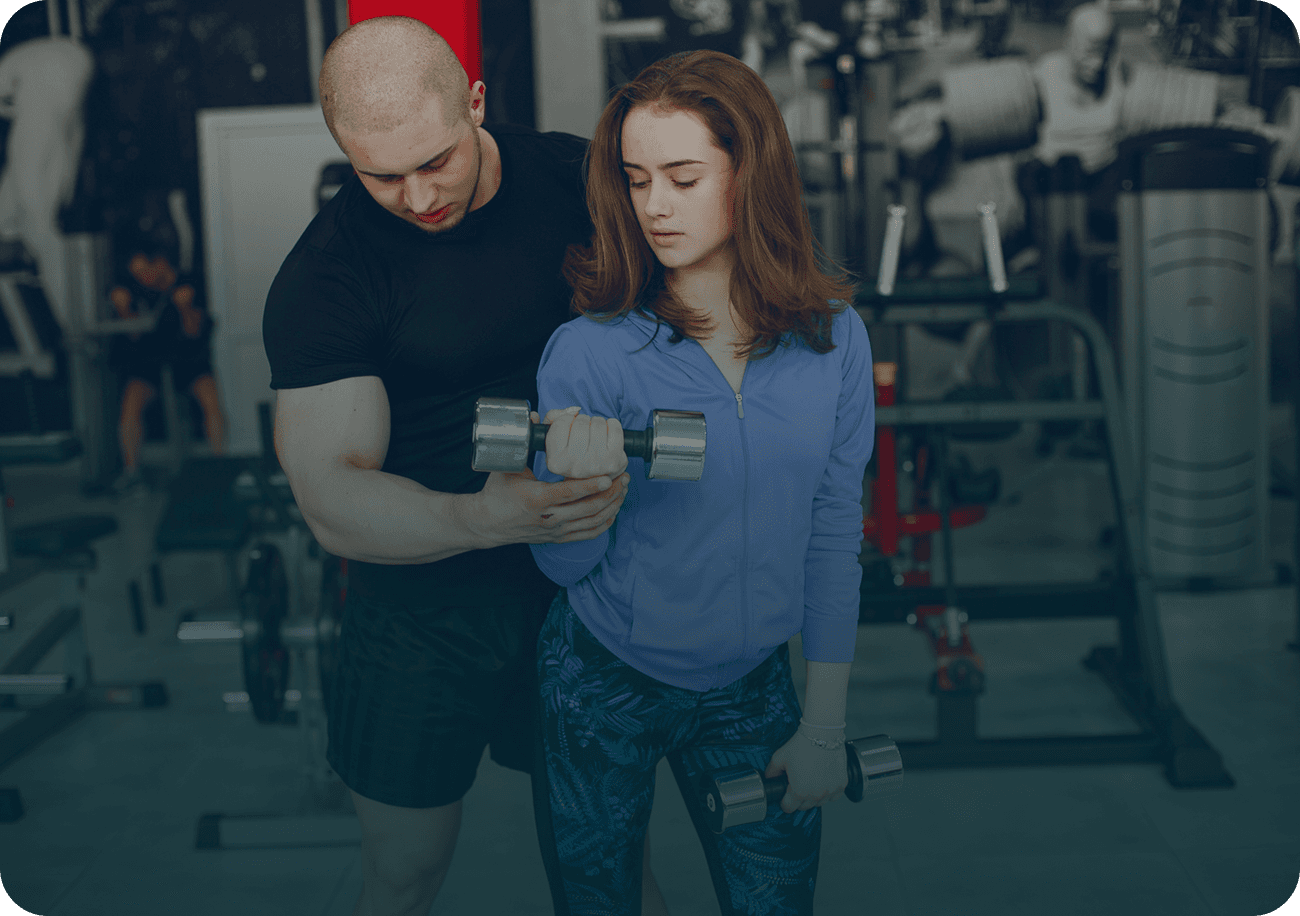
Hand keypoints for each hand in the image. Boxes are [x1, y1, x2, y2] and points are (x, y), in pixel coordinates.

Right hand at [467, 459, 630, 547]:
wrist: (486, 524)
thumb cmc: (496, 494)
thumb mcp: (507, 468)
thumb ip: (525, 444)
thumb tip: (534, 416)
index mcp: (536, 499)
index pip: (568, 493)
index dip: (590, 485)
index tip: (607, 476)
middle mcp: (548, 518)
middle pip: (587, 508)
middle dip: (610, 493)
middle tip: (624, 478)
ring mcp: (555, 530)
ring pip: (591, 522)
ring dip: (611, 506)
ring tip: (623, 489)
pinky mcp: (558, 538)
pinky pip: (588, 534)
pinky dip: (604, 523)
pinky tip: (613, 510)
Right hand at [541, 406, 628, 480]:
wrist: (594, 477)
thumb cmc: (573, 455)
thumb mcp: (554, 441)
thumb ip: (553, 419)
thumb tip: (574, 410)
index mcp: (555, 462)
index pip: (561, 423)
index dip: (567, 420)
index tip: (570, 429)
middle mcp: (574, 466)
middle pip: (580, 422)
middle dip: (583, 421)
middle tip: (584, 432)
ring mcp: (596, 464)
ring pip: (598, 423)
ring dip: (597, 423)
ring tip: (595, 434)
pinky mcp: (614, 460)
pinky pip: (615, 428)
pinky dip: (613, 424)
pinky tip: (608, 434)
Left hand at [764, 725, 848, 813]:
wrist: (822, 733)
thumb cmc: (803, 744)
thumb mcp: (779, 758)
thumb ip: (771, 772)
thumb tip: (769, 778)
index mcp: (799, 791)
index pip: (788, 807)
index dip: (784, 801)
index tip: (785, 795)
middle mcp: (816, 794)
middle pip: (804, 806)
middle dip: (798, 798)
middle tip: (798, 782)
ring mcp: (830, 790)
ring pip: (819, 802)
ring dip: (814, 796)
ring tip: (811, 779)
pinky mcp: (841, 784)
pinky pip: (834, 796)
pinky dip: (828, 791)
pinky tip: (823, 780)